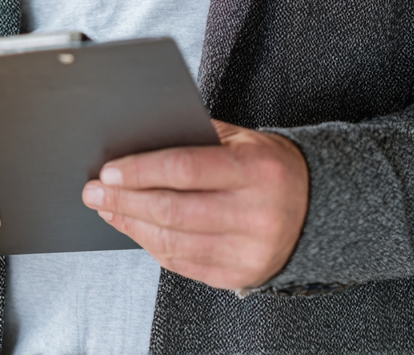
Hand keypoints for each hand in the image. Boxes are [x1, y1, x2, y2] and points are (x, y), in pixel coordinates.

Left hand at [81, 121, 307, 290]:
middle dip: (124, 202)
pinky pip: (185, 264)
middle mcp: (254, 213)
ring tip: (109, 210)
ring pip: (174, 243)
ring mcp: (248, 249)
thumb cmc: (271, 166)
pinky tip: (137, 230)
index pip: (185, 169)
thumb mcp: (243, 138)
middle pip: (173, 210)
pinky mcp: (241, 275)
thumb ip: (197, 137)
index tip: (109, 172)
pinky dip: (154, 247)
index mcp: (254, 170)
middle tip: (96, 192)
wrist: (317, 206)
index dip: (141, 171)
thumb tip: (140, 142)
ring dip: (132, 226)